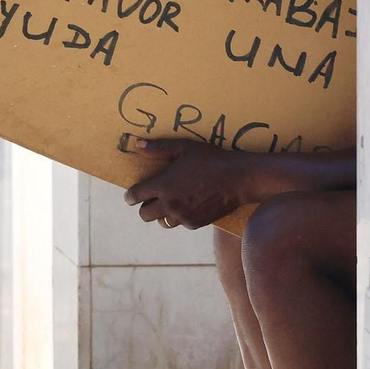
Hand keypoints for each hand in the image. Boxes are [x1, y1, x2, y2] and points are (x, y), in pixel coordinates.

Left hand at [123, 138, 262, 229]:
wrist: (239, 179)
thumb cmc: (211, 159)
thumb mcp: (184, 147)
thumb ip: (158, 148)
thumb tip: (137, 144)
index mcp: (163, 185)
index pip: (134, 196)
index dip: (130, 196)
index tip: (132, 195)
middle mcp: (169, 204)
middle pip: (144, 215)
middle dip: (145, 207)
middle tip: (152, 198)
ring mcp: (182, 216)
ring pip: (161, 222)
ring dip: (162, 214)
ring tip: (171, 202)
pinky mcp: (195, 224)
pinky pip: (180, 224)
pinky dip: (180, 217)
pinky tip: (189, 205)